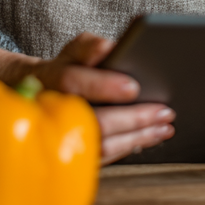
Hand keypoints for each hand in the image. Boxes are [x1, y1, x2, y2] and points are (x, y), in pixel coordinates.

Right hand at [29, 33, 174, 163]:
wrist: (39, 96)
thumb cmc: (66, 68)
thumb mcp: (74, 50)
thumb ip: (89, 47)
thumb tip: (108, 48)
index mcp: (49, 78)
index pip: (71, 81)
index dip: (102, 85)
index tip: (133, 87)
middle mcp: (52, 112)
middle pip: (93, 121)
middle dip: (132, 119)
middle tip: (164, 111)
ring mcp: (62, 138)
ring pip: (101, 146)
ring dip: (138, 137)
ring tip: (165, 126)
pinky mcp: (74, 156)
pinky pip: (104, 158)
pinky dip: (130, 146)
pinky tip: (151, 136)